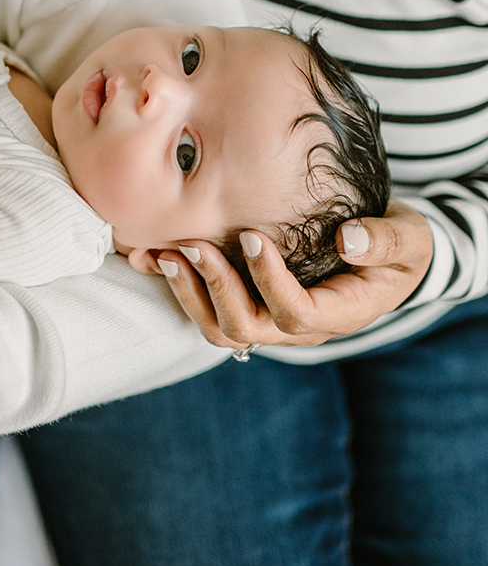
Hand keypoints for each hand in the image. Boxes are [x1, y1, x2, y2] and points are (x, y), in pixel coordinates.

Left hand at [156, 201, 433, 348]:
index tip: (252, 237)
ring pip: (220, 328)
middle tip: (192, 246)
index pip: (296, 312)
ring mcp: (272, 319)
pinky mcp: (252, 302)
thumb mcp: (410, 239)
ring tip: (167, 254)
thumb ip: (386, 241)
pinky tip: (155, 256)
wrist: (389, 255)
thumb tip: (348, 242)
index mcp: (338, 314)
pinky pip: (210, 308)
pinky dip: (180, 286)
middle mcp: (299, 327)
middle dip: (216, 288)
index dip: (270, 281)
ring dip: (189, 293)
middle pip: (247, 328)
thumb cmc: (400, 246)